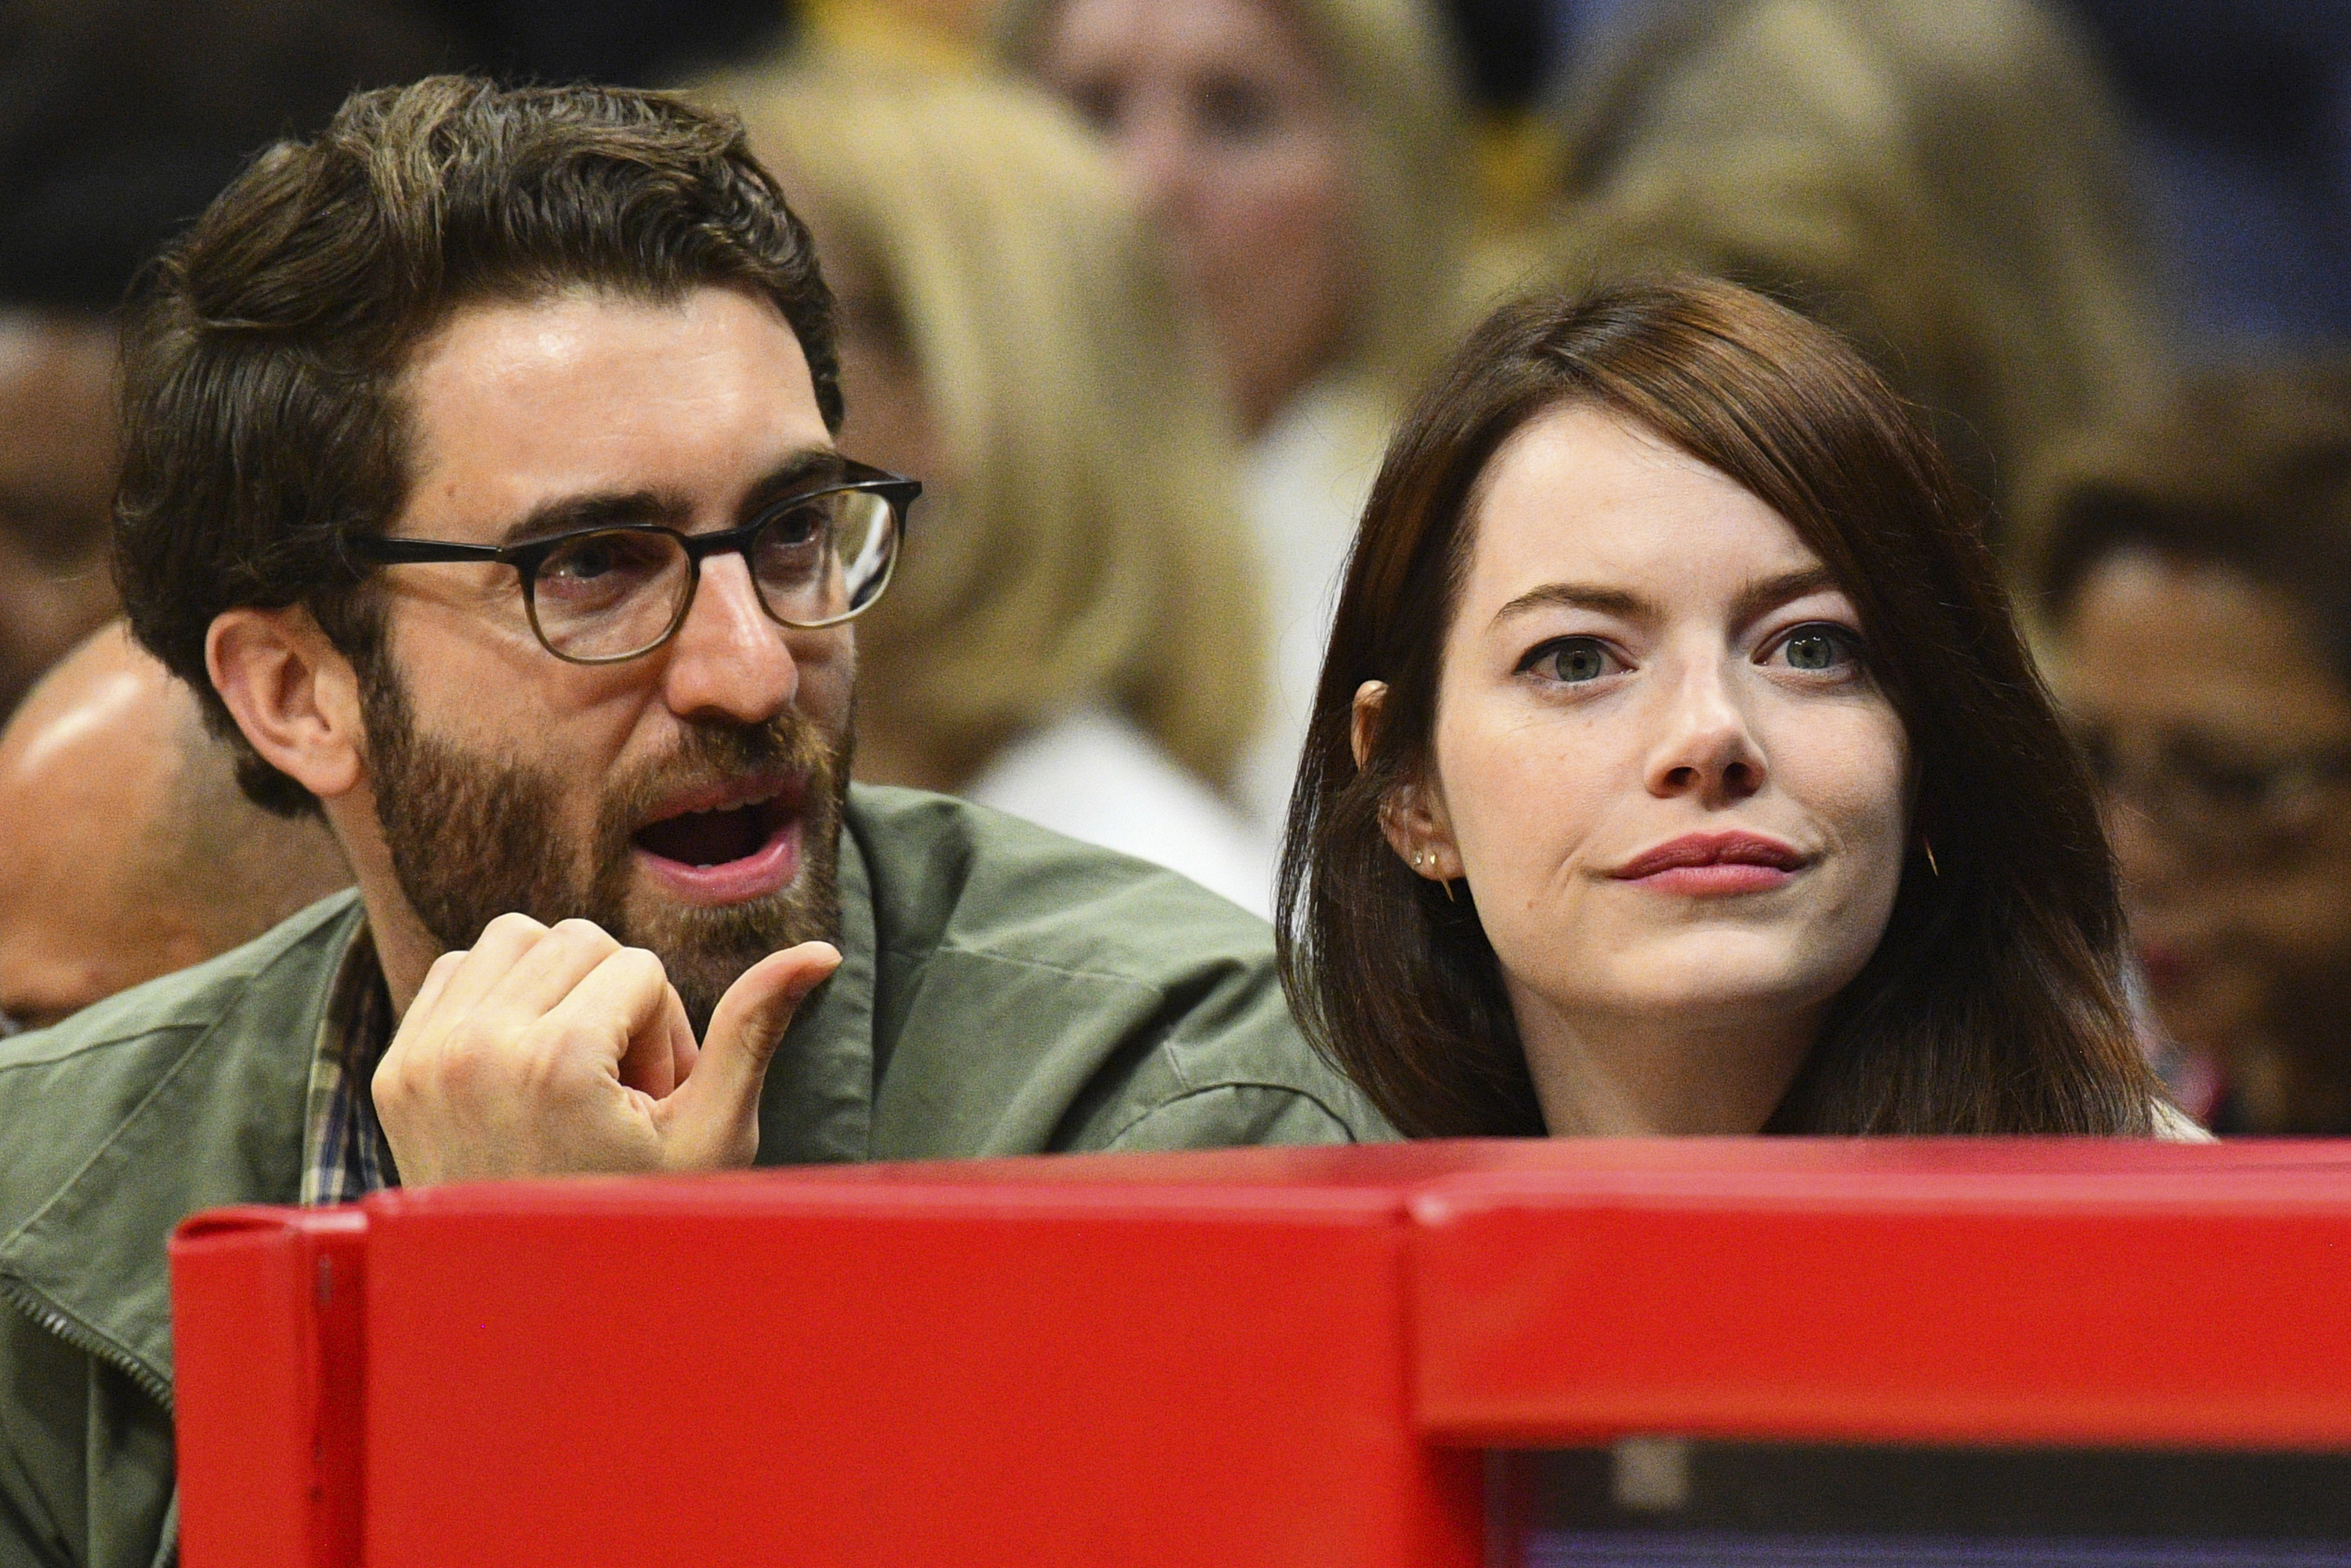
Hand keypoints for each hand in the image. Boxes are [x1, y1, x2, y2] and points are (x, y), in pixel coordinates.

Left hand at [372, 913, 839, 1185]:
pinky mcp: (394, 1067)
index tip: (647, 1104)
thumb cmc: (632, 1220)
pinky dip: (499, 996)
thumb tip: (820, 951)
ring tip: (571, 1067)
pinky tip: (525, 1064)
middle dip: (613, 999)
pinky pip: (458, 968)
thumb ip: (753, 1030)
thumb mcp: (709, 1133)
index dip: (663, 1031)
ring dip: (556, 984)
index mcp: (556, 1062)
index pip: (641, 967)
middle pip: (579, 938)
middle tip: (614, 1088)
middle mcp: (478, 1048)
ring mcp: (424, 1057)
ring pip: (514, 937)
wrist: (522, 1304)